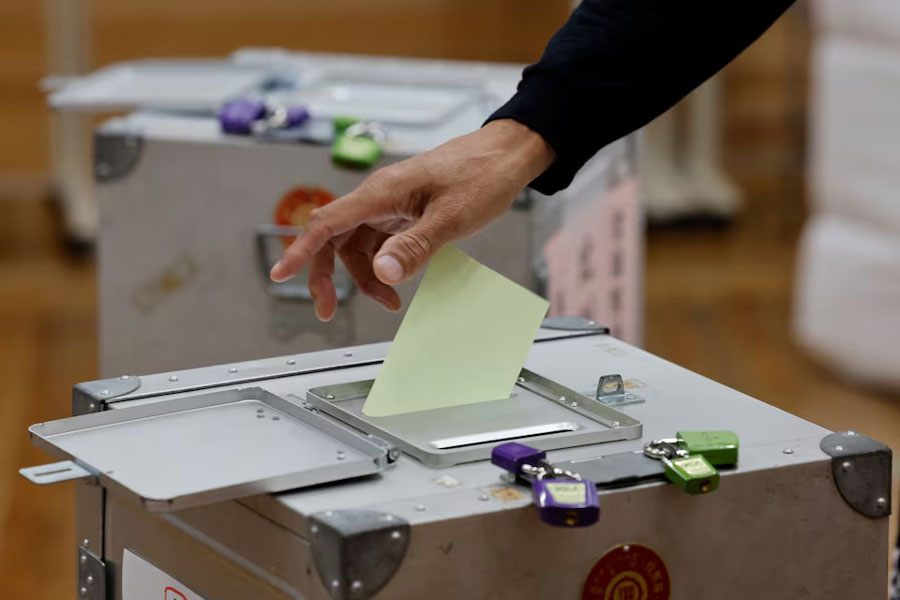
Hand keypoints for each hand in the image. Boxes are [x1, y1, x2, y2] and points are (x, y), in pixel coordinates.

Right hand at [269, 119, 554, 320]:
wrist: (507, 154)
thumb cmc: (482, 176)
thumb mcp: (451, 219)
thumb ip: (415, 246)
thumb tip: (382, 274)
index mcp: (382, 193)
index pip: (327, 223)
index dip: (300, 250)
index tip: (280, 275)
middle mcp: (379, 197)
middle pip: (334, 238)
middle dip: (327, 275)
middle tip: (328, 310)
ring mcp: (391, 204)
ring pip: (358, 245)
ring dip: (365, 277)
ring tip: (389, 303)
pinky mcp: (405, 211)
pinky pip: (380, 241)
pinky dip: (384, 265)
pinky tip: (399, 282)